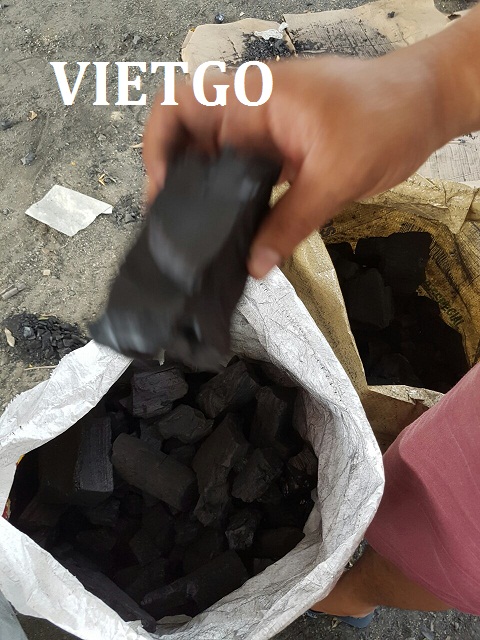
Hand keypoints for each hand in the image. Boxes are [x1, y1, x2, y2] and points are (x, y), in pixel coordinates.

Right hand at [142, 49, 455, 277]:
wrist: (426, 104)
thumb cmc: (388, 116)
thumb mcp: (336, 177)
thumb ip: (291, 223)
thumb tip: (255, 262)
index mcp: (256, 98)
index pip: (182, 106)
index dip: (158, 144)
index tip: (161, 187)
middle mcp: (253, 111)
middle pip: (192, 141)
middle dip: (179, 182)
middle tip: (181, 228)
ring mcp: (267, 131)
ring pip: (219, 163)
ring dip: (209, 196)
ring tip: (205, 238)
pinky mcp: (283, 150)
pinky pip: (247, 175)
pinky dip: (238, 200)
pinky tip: (241, 230)